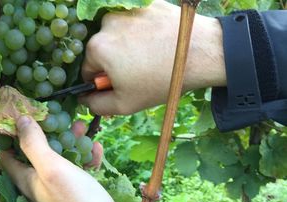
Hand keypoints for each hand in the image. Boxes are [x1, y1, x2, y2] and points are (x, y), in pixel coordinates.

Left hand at [0, 116, 128, 201]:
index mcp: (27, 181)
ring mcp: (61, 191)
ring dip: (69, 142)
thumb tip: (20, 120)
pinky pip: (79, 171)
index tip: (21, 114)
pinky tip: (96, 148)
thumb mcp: (52, 170)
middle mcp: (40, 186)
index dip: (11, 134)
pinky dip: (85, 157)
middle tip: (58, 115)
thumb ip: (34, 145)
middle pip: (37, 154)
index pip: (8, 155)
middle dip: (47, 133)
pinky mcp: (80, 195)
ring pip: (61, 160)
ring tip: (81, 126)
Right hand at [80, 0, 225, 114]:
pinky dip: (142, 32)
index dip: (103, 81)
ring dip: (127, 45)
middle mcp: (106, 23)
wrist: (202, 52)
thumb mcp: (124, 104)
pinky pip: (135, 21)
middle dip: (114, 62)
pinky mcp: (145, 2)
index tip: (122, 84)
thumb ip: (95, 105)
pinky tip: (158, 42)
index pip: (87, 69)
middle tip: (139, 72)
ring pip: (118, 34)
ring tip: (151, 56)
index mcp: (96, 47)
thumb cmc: (161, 80)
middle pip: (102, 49)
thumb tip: (85, 98)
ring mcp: (126, 9)